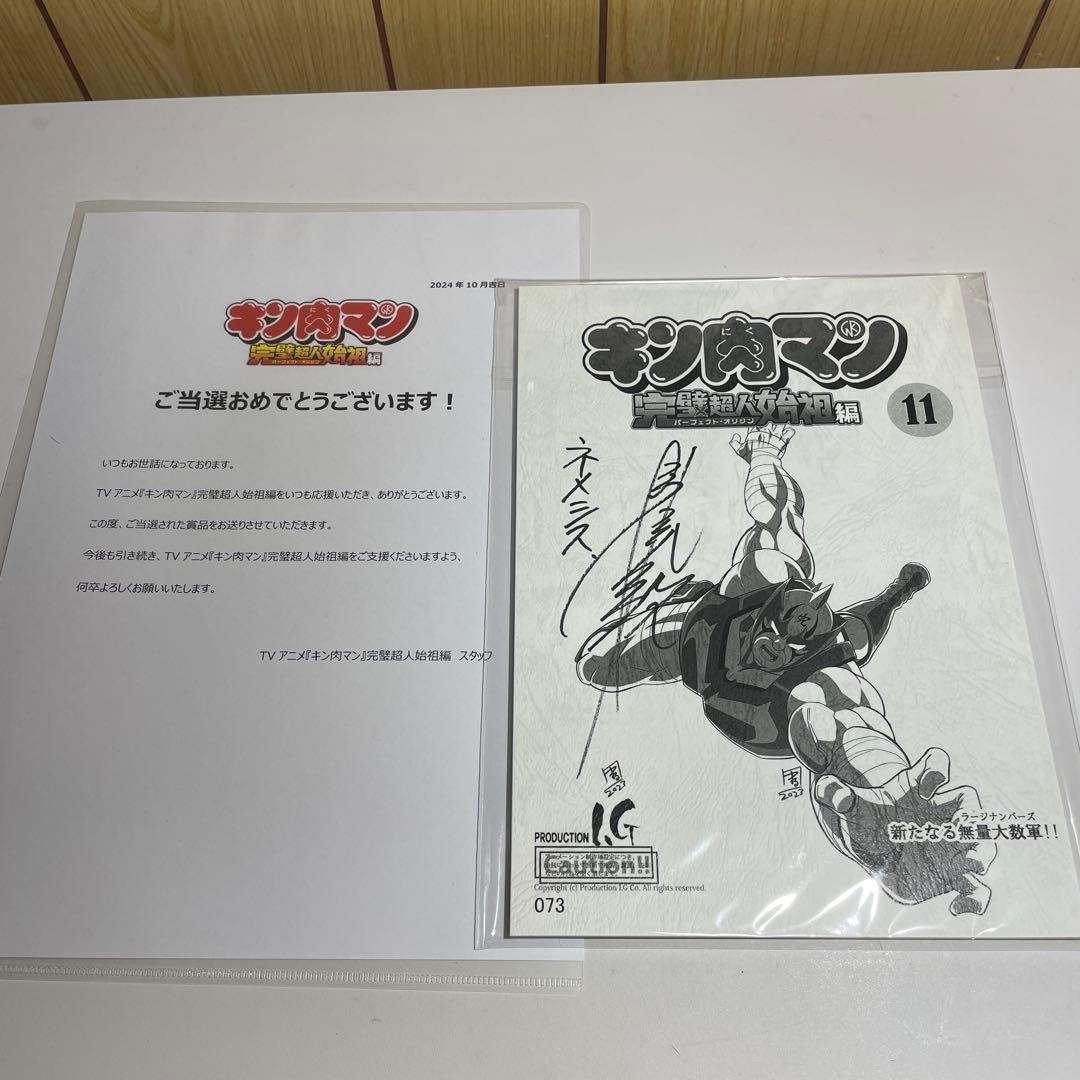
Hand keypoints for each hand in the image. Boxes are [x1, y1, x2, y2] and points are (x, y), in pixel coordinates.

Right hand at [729, 423, 795, 462]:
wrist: (762, 462)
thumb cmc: (750, 457)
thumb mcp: (738, 450)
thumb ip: (734, 442)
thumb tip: (735, 436)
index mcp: (755, 430)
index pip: (757, 421)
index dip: (757, 422)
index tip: (758, 424)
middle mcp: (766, 429)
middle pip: (769, 418)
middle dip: (770, 420)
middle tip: (770, 422)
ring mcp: (776, 434)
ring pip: (780, 422)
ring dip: (781, 423)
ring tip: (781, 423)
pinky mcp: (784, 439)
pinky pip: (790, 431)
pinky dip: (789, 430)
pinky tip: (787, 431)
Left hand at [814, 748, 996, 914]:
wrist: (872, 848)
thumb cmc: (865, 819)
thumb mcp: (849, 806)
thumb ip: (836, 794)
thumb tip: (831, 792)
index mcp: (917, 790)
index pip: (936, 767)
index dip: (936, 769)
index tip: (927, 783)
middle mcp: (940, 814)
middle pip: (970, 804)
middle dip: (970, 814)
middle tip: (959, 828)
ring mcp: (950, 845)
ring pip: (982, 846)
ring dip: (980, 857)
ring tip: (969, 870)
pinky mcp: (953, 875)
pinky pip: (977, 888)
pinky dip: (975, 899)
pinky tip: (958, 907)